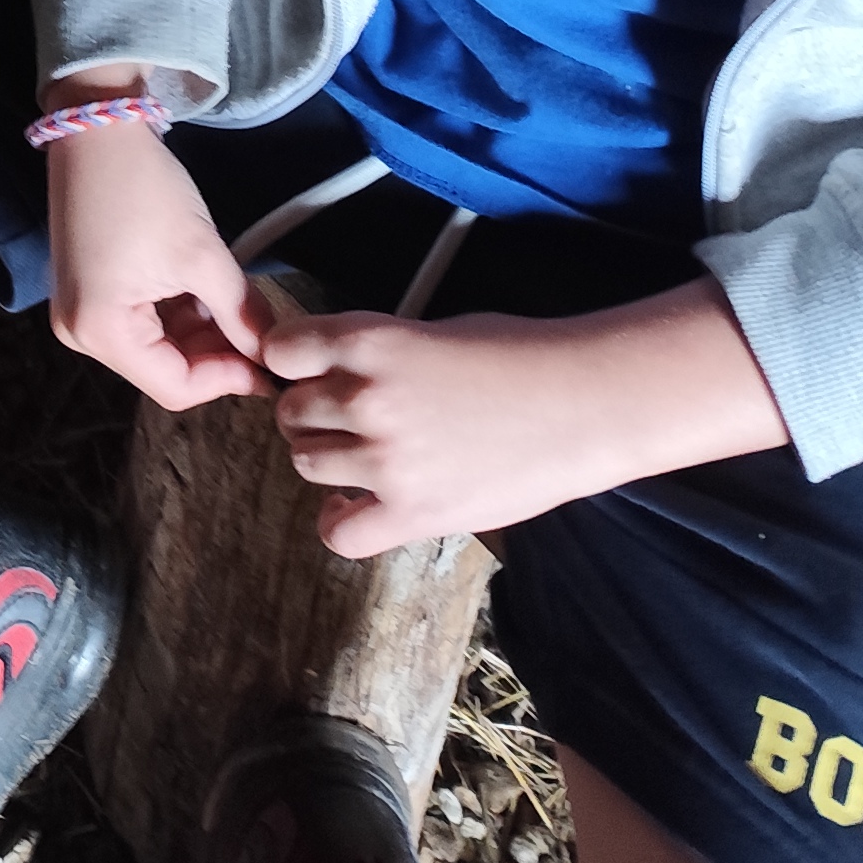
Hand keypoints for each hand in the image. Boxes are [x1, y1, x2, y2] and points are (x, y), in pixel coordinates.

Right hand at [47, 114, 270, 409]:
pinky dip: (174, 311)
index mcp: (98, 332)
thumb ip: (243, 315)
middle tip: (256, 327)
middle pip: (162, 368)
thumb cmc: (145, 191)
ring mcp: (78, 311)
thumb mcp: (202, 255)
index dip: (227, 379)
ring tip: (228, 296)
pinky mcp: (86, 289)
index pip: (175, 387)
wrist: (97, 126)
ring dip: (198, 329)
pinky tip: (198, 285)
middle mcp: (78, 332)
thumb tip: (275, 356)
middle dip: (214, 352)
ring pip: (155, 345)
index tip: (270, 362)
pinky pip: (139, 320)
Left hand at [265, 278, 787, 561]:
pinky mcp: (413, 513)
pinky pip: (338, 532)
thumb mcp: (429, 331)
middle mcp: (364, 398)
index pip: (281, 350)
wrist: (582, 404)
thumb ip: (375, 353)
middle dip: (313, 415)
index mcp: (368, 340)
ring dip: (328, 461)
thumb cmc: (517, 355)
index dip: (295, 362)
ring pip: (306, 465)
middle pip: (290, 413)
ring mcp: (385, 460)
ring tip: (366, 459)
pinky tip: (365, 506)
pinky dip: (342, 521)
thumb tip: (333, 370)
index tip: (314, 370)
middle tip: (350, 420)